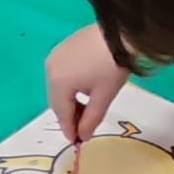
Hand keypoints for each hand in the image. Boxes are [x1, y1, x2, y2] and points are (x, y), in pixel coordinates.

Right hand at [46, 23, 127, 144]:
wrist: (122, 31)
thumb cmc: (112, 66)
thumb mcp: (104, 96)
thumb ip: (91, 119)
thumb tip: (83, 137)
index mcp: (58, 82)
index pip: (61, 112)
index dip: (69, 129)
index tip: (76, 142)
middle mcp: (51, 69)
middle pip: (58, 100)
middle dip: (69, 115)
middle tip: (82, 129)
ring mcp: (56, 56)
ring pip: (60, 87)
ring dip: (71, 101)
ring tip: (87, 110)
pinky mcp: (64, 48)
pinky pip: (63, 74)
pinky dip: (72, 86)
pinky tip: (85, 90)